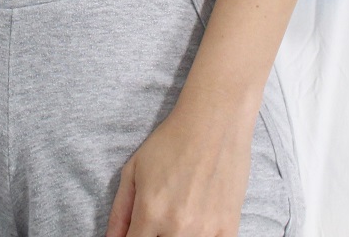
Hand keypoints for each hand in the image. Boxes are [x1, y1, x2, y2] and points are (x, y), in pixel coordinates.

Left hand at [104, 97, 253, 236]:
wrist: (213, 123)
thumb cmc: (171, 141)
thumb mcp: (134, 169)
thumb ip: (120, 210)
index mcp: (151, 211)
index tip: (139, 230)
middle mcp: (177, 227)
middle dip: (155, 235)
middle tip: (160, 214)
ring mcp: (205, 231)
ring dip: (178, 235)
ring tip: (180, 212)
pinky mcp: (228, 230)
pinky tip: (198, 220)